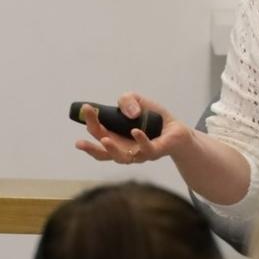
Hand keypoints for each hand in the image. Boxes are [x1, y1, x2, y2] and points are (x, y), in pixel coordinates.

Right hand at [74, 92, 189, 164]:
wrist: (176, 129)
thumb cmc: (152, 118)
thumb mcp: (136, 101)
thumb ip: (126, 100)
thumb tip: (130, 113)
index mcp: (115, 138)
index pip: (98, 133)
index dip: (90, 122)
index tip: (87, 108)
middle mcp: (123, 149)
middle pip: (104, 151)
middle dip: (92, 145)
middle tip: (83, 136)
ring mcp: (138, 153)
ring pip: (121, 158)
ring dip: (111, 150)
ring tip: (104, 141)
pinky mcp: (155, 152)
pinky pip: (147, 150)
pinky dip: (141, 141)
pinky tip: (135, 131)